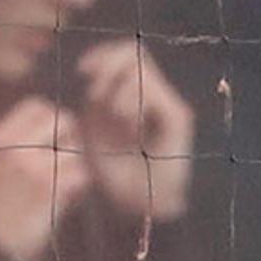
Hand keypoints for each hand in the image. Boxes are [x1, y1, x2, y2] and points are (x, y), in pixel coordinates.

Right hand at [0, 96, 91, 260]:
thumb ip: (17, 143)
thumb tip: (57, 119)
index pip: (36, 106)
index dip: (50, 119)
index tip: (52, 139)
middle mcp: (13, 148)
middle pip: (62, 120)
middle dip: (68, 138)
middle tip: (62, 162)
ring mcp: (32, 167)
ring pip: (76, 150)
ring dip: (74, 168)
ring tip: (57, 188)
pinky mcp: (50, 188)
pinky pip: (83, 175)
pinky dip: (79, 188)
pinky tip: (63, 200)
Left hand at [73, 38, 193, 224]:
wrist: (135, 208)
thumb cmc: (106, 174)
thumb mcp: (89, 130)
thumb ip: (93, 99)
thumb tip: (87, 69)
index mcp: (127, 94)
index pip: (121, 52)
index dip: (100, 55)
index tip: (83, 71)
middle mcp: (151, 95)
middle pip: (132, 53)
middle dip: (109, 71)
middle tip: (98, 100)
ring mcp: (167, 105)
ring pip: (141, 70)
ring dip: (122, 91)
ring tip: (118, 122)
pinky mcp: (178, 117)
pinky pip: (153, 92)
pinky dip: (136, 104)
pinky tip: (130, 129)